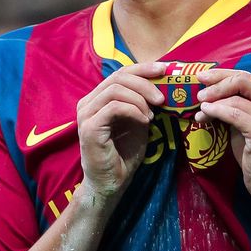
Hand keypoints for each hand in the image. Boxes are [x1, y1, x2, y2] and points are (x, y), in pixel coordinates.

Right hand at [76, 62, 165, 204]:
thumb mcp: (138, 122)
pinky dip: (134, 110)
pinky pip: (114, 107)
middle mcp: (88, 102)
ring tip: (153, 114)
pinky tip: (145, 121)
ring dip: (140, 99)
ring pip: (116, 89)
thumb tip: (162, 85)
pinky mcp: (89, 127)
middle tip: (163, 97)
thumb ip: (143, 103)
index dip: (143, 68)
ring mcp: (86, 114)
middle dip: (145, 83)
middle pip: (118, 76)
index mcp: (98, 98)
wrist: (111, 182)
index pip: (120, 73)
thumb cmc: (124, 153)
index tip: (164, 70)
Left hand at [195, 69, 250, 204]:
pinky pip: (234, 115)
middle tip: (198, 92)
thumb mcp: (246, 128)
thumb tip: (209, 98)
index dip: (222, 74)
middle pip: (243, 81)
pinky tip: (205, 115)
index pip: (247, 77)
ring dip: (212, 102)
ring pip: (235, 99)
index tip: (202, 77)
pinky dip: (216, 112)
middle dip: (216, 83)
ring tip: (199, 111)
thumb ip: (235, 111)